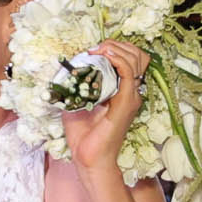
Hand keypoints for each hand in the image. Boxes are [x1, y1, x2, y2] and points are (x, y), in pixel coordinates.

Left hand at [60, 40, 149, 176]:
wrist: (87, 157)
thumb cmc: (82, 134)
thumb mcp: (75, 102)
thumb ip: (76, 85)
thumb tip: (65, 68)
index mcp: (122, 90)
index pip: (131, 58)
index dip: (116, 47)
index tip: (94, 49)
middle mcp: (130, 91)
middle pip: (137, 54)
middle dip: (116, 44)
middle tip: (96, 48)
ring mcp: (131, 96)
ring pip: (136, 59)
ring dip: (116, 49)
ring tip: (98, 51)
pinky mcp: (126, 102)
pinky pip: (128, 73)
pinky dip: (117, 60)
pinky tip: (103, 57)